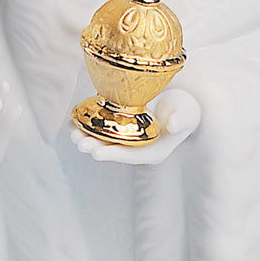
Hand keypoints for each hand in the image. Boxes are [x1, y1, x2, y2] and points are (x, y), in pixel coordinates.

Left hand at [68, 88, 200, 164]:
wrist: (180, 104)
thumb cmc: (185, 109)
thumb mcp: (186, 114)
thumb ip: (181, 119)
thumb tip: (173, 124)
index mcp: (152, 152)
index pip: (130, 156)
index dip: (113, 154)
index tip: (96, 152)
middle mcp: (137, 149)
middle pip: (113, 150)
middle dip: (95, 147)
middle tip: (80, 143)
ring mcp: (128, 140)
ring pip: (103, 142)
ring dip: (87, 138)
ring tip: (73, 133)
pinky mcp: (120, 129)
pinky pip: (101, 130)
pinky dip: (88, 126)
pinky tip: (74, 122)